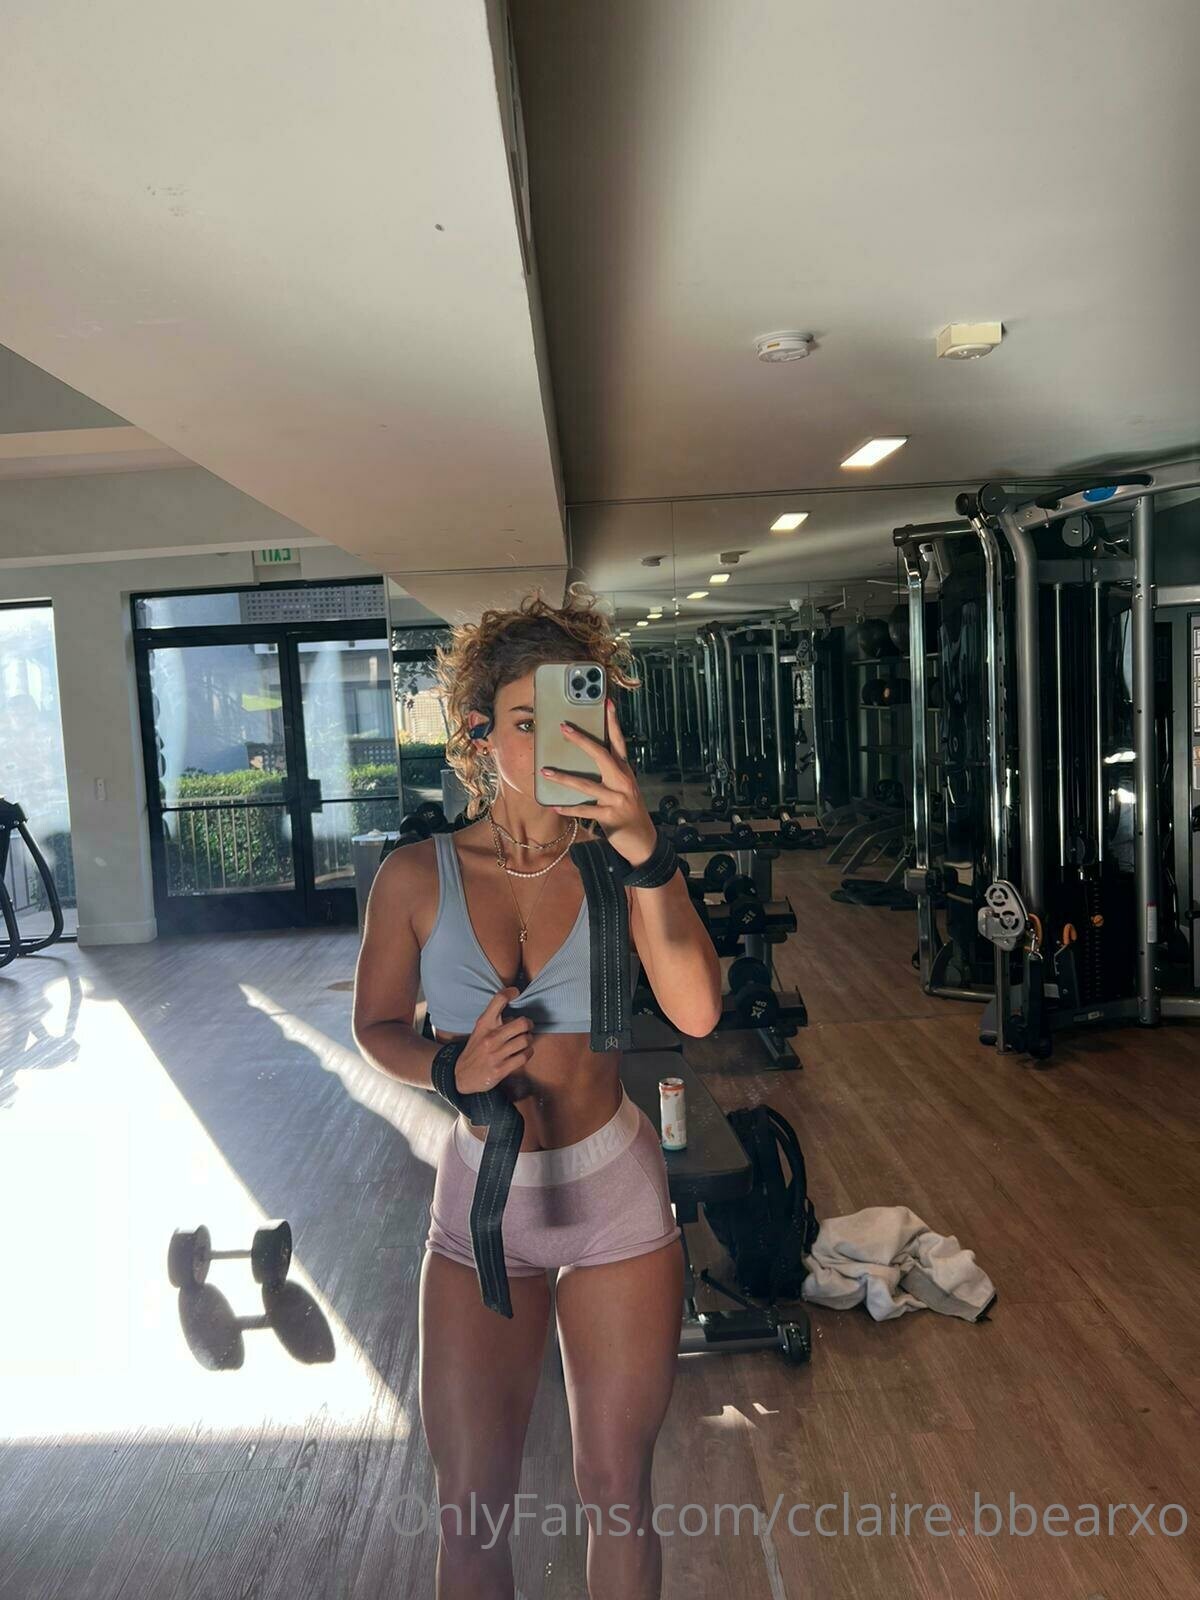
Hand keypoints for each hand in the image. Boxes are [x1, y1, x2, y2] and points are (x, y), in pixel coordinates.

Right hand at [453, 986, 533, 1094]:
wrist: (461, 1075)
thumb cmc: (475, 1049)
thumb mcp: (480, 1030)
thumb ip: (495, 1020)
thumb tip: (516, 1013)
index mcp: (484, 1024)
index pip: (499, 999)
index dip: (511, 992)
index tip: (516, 993)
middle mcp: (490, 1037)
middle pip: (522, 1022)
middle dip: (528, 1024)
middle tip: (527, 1027)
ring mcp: (496, 1054)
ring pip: (526, 1040)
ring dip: (529, 1040)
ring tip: (524, 1041)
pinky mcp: (501, 1069)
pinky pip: (525, 1056)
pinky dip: (528, 1052)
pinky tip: (523, 1052)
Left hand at [540, 697, 657, 867]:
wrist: (645, 842)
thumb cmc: (629, 812)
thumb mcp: (624, 789)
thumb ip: (610, 774)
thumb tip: (587, 759)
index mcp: (625, 771)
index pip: (618, 742)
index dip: (613, 722)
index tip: (606, 702)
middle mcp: (623, 781)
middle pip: (601, 755)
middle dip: (582, 740)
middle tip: (564, 727)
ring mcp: (617, 799)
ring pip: (587, 785)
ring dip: (564, 778)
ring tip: (545, 772)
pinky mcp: (610, 817)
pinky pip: (585, 811)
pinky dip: (570, 808)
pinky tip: (555, 806)